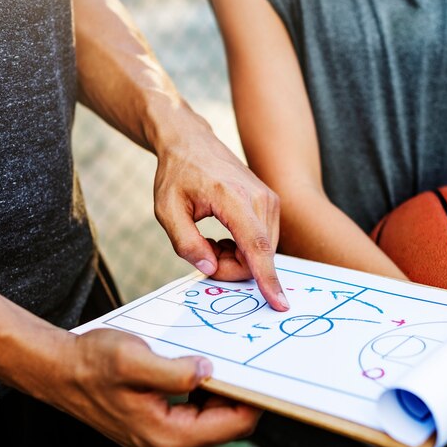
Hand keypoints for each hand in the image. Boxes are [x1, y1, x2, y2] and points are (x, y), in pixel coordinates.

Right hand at [52, 328, 260, 446]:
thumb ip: (174, 371)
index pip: (234, 425)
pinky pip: (198, 413)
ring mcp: (166, 440)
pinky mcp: (161, 428)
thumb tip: (209, 372)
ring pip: (215, 417)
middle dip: (239, 392)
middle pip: (228, 423)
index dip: (254, 398)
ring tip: (220, 359)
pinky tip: (199, 368)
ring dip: (221, 390)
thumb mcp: (134, 359)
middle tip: (244, 358)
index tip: (264, 372)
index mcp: (169, 436)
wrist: (61, 372)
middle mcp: (170, 446)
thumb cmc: (93, 364)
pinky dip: (205, 392)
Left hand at [152, 117, 288, 310]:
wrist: (192, 142)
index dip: (267, 278)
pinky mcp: (272, 204)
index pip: (256, 245)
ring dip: (236, 259)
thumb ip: (186, 243)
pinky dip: (243, 249)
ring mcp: (270, 200)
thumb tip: (209, 268)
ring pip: (262, 253)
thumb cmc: (177, 174)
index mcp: (233, 197)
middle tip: (203, 251)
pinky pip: (264, 243)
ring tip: (211, 240)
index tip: (279, 303)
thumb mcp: (166, 210)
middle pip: (258, 256)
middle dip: (230, 267)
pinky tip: (224, 235)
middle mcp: (260, 198)